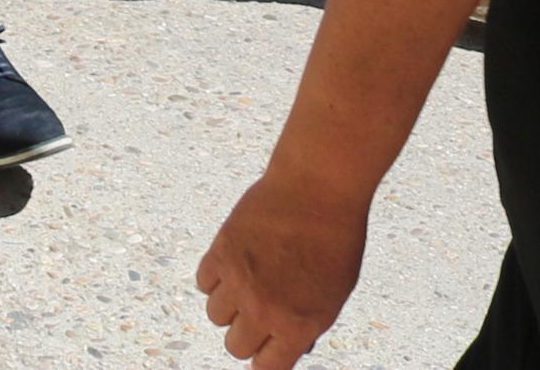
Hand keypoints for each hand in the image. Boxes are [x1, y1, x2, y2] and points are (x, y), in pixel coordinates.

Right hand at [198, 161, 366, 363]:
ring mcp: (239, 281)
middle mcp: (264, 310)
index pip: (265, 368)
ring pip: (216, 315)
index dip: (266, 360)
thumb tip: (284, 343)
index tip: (266, 349)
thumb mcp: (334, 294)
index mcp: (298, 326)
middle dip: (248, 332)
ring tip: (248, 280)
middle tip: (258, 311)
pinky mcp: (221, 251)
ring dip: (230, 304)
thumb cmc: (336, 239)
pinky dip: (216, 277)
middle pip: (236, 345)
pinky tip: (236, 262)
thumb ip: (306, 323)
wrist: (319, 187)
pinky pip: (204, 282)